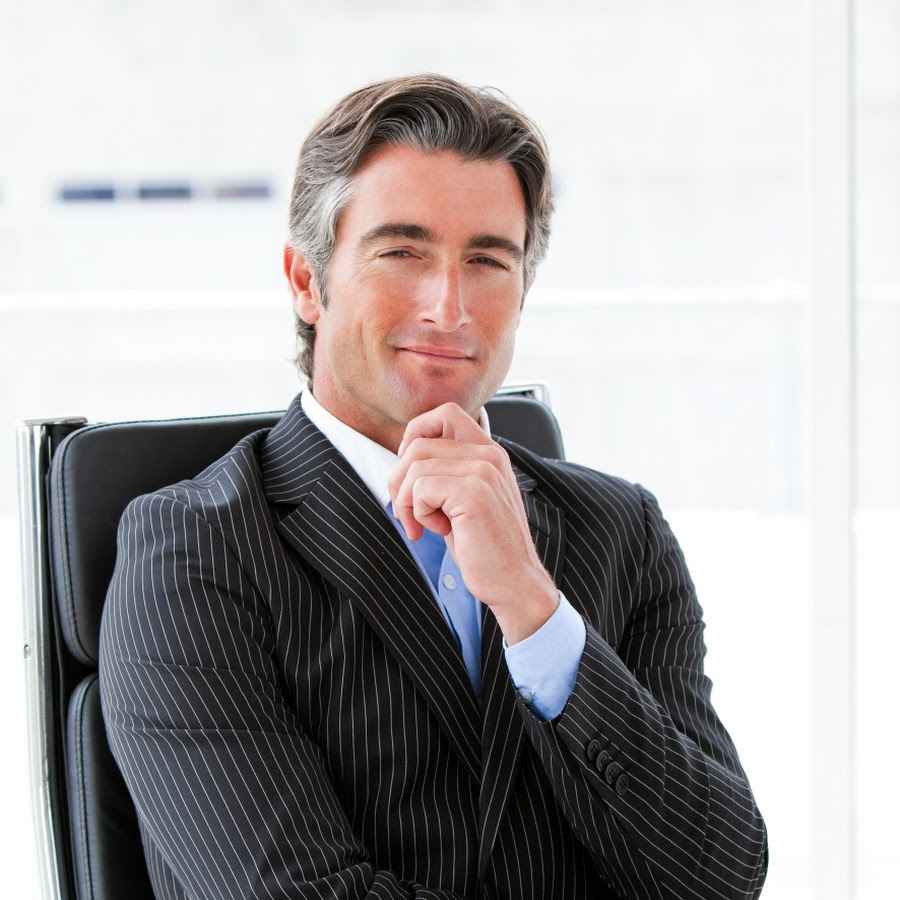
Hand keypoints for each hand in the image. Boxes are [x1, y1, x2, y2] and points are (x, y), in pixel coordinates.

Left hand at [387, 402, 557, 637]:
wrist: (514, 582)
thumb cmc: (485, 546)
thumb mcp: (465, 499)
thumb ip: (446, 471)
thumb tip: (403, 456)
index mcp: (489, 452)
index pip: (444, 413)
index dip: (416, 434)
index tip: (412, 474)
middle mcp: (489, 455)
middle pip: (418, 443)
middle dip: (399, 480)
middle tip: (408, 512)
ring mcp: (483, 471)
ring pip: (414, 466)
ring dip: (407, 501)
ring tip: (425, 525)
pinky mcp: (473, 493)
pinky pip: (420, 489)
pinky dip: (418, 513)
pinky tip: (439, 531)